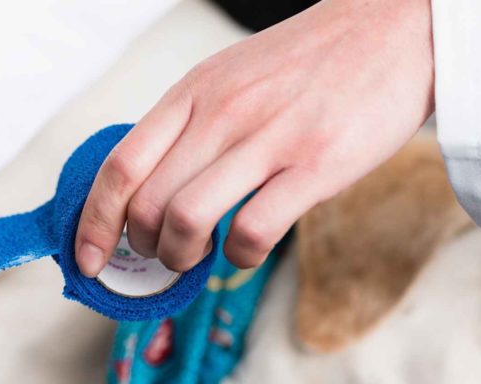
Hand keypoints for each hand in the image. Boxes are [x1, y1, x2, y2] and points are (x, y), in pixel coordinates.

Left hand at [75, 0, 433, 274]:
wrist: (395, 28)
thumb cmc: (306, 63)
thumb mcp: (230, 76)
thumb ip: (187, 124)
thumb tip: (144, 188)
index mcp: (193, 92)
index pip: (120, 166)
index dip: (93, 222)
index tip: (86, 257)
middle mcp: (222, 113)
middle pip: (147, 204)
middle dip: (143, 247)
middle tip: (162, 255)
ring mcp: (270, 138)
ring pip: (188, 220)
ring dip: (182, 256)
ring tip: (197, 256)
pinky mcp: (317, 165)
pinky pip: (252, 231)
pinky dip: (237, 256)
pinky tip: (244, 248)